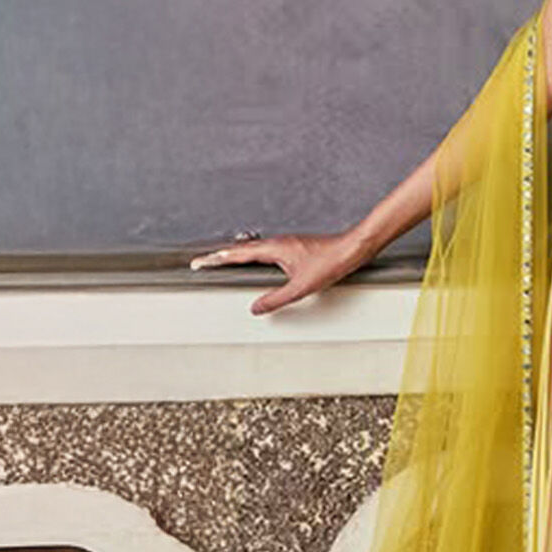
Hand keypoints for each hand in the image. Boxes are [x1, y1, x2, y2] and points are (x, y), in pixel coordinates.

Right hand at [191, 227, 373, 315]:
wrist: (352, 249)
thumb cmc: (331, 262)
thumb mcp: (300, 287)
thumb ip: (276, 299)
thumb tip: (256, 309)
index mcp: (274, 249)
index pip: (237, 254)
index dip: (216, 259)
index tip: (199, 262)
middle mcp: (278, 243)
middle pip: (241, 248)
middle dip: (220, 255)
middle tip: (204, 261)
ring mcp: (286, 243)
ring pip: (254, 248)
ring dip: (236, 254)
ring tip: (222, 260)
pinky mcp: (294, 247)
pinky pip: (265, 250)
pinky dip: (252, 255)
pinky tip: (256, 261)